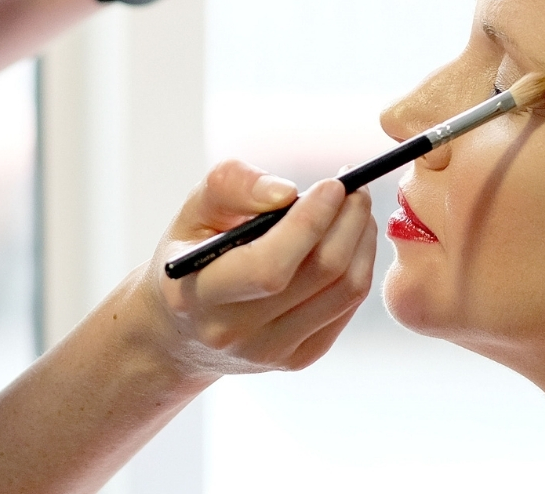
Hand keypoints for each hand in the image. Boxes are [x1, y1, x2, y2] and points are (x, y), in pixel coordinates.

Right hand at [137, 160, 376, 376]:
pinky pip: (348, 307)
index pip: (269, 266)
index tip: (332, 185)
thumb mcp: (193, 212)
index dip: (310, 222)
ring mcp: (271, 351)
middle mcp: (235, 332)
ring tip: (356, 211)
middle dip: (349, 222)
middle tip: (354, 189)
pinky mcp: (298, 359)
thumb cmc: (192, 257)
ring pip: (346, 290)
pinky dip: (360, 266)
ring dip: (362, 241)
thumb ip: (230, 187)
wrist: (182, 329)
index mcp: (199, 294)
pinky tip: (348, 243)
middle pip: (321, 274)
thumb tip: (286, 192)